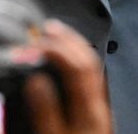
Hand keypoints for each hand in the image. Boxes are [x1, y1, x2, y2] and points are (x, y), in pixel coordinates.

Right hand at [25, 19, 112, 133]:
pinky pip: (93, 74)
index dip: (58, 49)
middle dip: (69, 38)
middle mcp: (99, 103)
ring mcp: (102, 105)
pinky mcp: (100, 110)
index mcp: (89, 109)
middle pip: (89, 60)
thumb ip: (45, 109)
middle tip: (49, 27)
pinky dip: (80, 58)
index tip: (36, 44)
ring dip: (76, 45)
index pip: (77, 67)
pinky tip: (72, 58)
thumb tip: (35, 79)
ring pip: (94, 65)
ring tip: (59, 34)